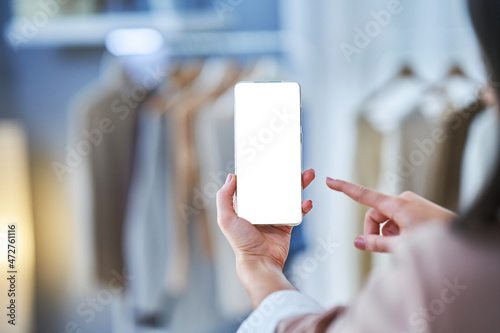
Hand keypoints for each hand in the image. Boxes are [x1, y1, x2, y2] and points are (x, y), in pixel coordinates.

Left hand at [216, 169, 314, 306]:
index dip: (263, 171)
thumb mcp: (226, 219)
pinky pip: (297, 211)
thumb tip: (232, 176)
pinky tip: (307, 202)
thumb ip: (224, 197)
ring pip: (289, 195)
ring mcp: (275, 215)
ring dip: (299, 184)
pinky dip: (304, 205)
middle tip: (295, 163)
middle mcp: (262, 208)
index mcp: (247, 204)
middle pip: (276, 185)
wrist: (261, 261)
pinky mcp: (287, 224)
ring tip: (308, 175)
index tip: (271, 158)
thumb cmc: (242, 242)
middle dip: (286, 174)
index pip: (256, 183)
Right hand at [326, 178, 457, 252]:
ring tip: (404, 246)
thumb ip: (377, 244)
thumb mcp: (403, 246)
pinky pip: (397, 218)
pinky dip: (397, 230)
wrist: (464, 237)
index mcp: (398, 205)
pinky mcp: (416, 207)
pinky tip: (410, 240)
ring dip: (388, 233)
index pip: (364, 195)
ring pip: (387, 219)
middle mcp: (403, 199)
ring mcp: (410, 202)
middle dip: (375, 232)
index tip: (329, 180)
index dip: (344, 188)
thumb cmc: (436, 241)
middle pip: (375, 215)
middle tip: (384, 249)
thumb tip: (357, 242)